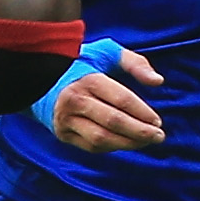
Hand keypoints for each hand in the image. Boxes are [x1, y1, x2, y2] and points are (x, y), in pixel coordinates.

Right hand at [48, 50, 165, 152]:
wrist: (40, 77)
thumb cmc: (82, 64)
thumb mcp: (107, 53)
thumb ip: (135, 63)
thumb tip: (158, 81)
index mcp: (88, 79)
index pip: (121, 99)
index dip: (142, 112)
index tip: (158, 121)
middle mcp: (75, 101)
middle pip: (113, 122)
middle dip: (139, 131)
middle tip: (159, 136)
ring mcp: (66, 119)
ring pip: (101, 139)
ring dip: (128, 143)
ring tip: (145, 142)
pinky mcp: (62, 133)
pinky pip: (91, 147)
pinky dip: (112, 147)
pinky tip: (126, 143)